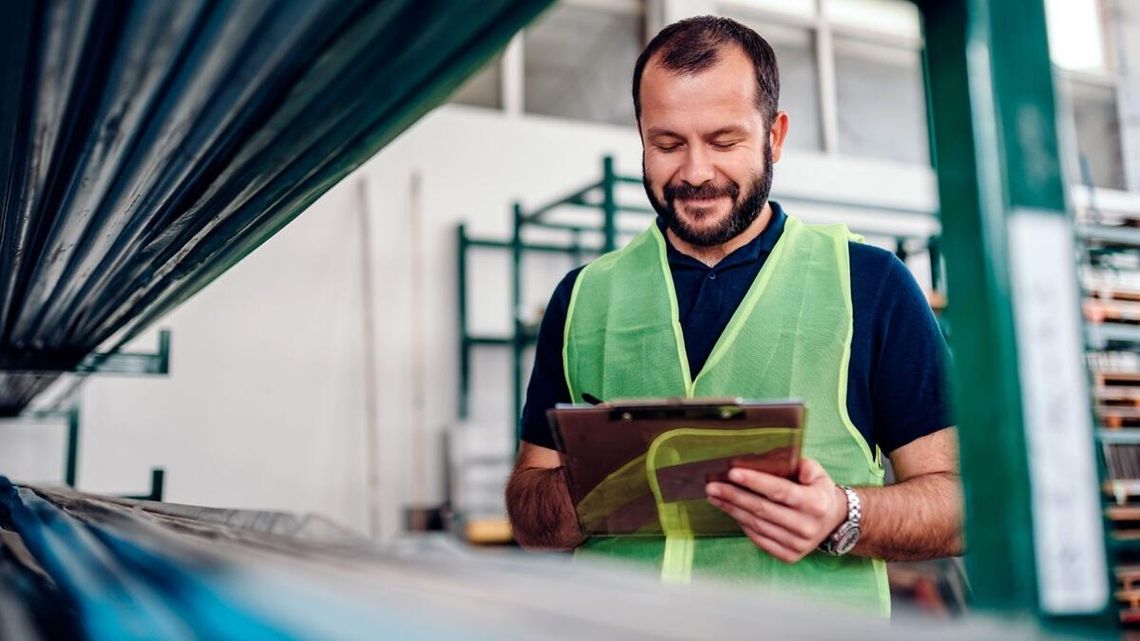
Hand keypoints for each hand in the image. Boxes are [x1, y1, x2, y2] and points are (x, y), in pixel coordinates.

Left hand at [705, 458, 848, 562]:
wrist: (832, 521)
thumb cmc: (818, 491)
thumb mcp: (819, 473)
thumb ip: (806, 465)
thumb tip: (793, 465)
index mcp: (816, 504)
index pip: (780, 491)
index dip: (755, 482)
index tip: (732, 473)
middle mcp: (807, 527)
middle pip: (762, 509)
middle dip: (733, 496)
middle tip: (712, 486)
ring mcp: (798, 545)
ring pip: (756, 525)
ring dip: (732, 510)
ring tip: (714, 497)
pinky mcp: (789, 556)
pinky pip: (758, 539)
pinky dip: (742, 524)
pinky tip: (730, 511)